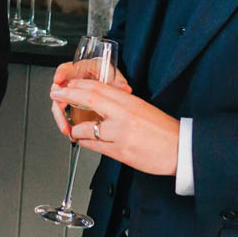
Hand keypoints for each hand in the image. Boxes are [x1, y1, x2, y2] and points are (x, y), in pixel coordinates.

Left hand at [48, 79, 179, 176]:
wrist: (181, 149)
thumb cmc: (165, 130)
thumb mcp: (143, 108)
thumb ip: (122, 104)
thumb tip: (101, 101)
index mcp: (130, 102)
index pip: (99, 87)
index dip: (79, 84)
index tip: (67, 84)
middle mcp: (124, 115)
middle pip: (90, 99)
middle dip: (69, 96)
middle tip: (56, 95)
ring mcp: (121, 134)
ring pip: (87, 127)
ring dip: (74, 127)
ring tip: (71, 128)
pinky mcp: (121, 152)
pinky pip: (95, 146)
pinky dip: (84, 142)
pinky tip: (81, 140)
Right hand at [49, 57, 131, 132]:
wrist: (108, 84)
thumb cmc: (108, 77)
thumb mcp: (113, 77)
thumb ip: (117, 82)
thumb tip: (125, 88)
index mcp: (80, 69)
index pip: (67, 68)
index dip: (61, 73)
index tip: (59, 80)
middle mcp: (71, 81)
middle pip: (58, 88)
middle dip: (58, 100)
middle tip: (61, 107)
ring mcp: (70, 94)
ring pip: (59, 104)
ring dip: (61, 116)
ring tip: (66, 127)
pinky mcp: (70, 106)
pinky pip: (64, 113)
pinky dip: (65, 122)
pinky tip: (68, 130)